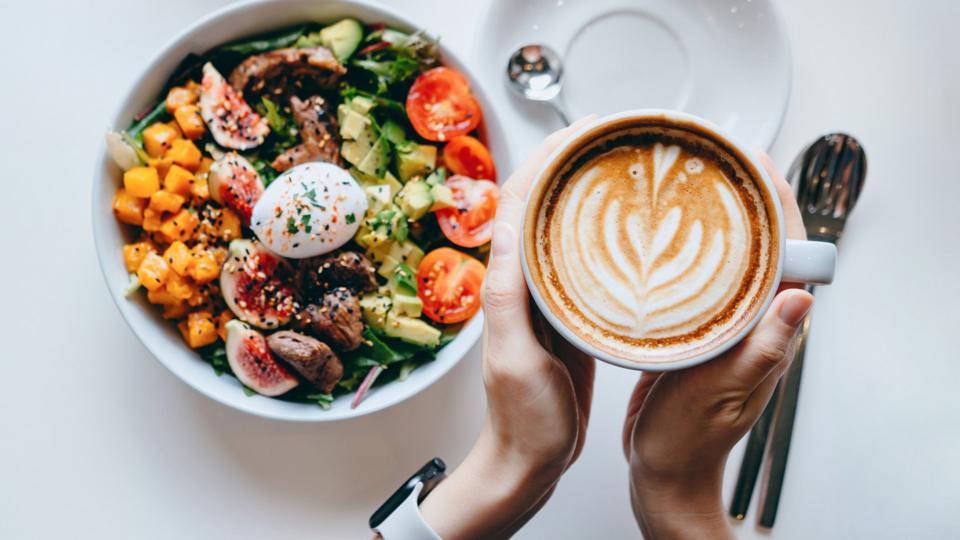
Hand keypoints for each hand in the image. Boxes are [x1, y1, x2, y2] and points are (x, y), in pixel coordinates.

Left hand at [419, 116, 597, 538]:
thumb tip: (505, 225)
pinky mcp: (570, 317)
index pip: (515, 203)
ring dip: (585, 192)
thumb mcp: (515, 359)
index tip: (579, 131)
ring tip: (622, 166)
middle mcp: (522, 284)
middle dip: (569, 164)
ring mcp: (547, 299)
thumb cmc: (523, 421)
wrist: (531, 463)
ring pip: (561, 229)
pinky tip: (627, 229)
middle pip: (539, 205)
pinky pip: (581, 262)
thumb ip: (507, 296)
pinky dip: (600, 235)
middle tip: (611, 136)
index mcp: (506, 286)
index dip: (542, 160)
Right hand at [622, 153, 814, 539]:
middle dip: (743, 196)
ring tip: (686, 181)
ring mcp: (724, 323)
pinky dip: (685, 248)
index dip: (777, 200)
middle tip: (712, 157)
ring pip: (727, 255)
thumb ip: (764, 348)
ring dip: (713, 217)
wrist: (663, 467)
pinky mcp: (695, 328)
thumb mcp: (724, 390)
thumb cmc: (691, 437)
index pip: (789, 249)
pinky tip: (658, 234)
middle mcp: (753, 319)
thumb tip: (802, 297)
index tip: (753, 158)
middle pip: (759, 242)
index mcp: (771, 329)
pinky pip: (697, 277)